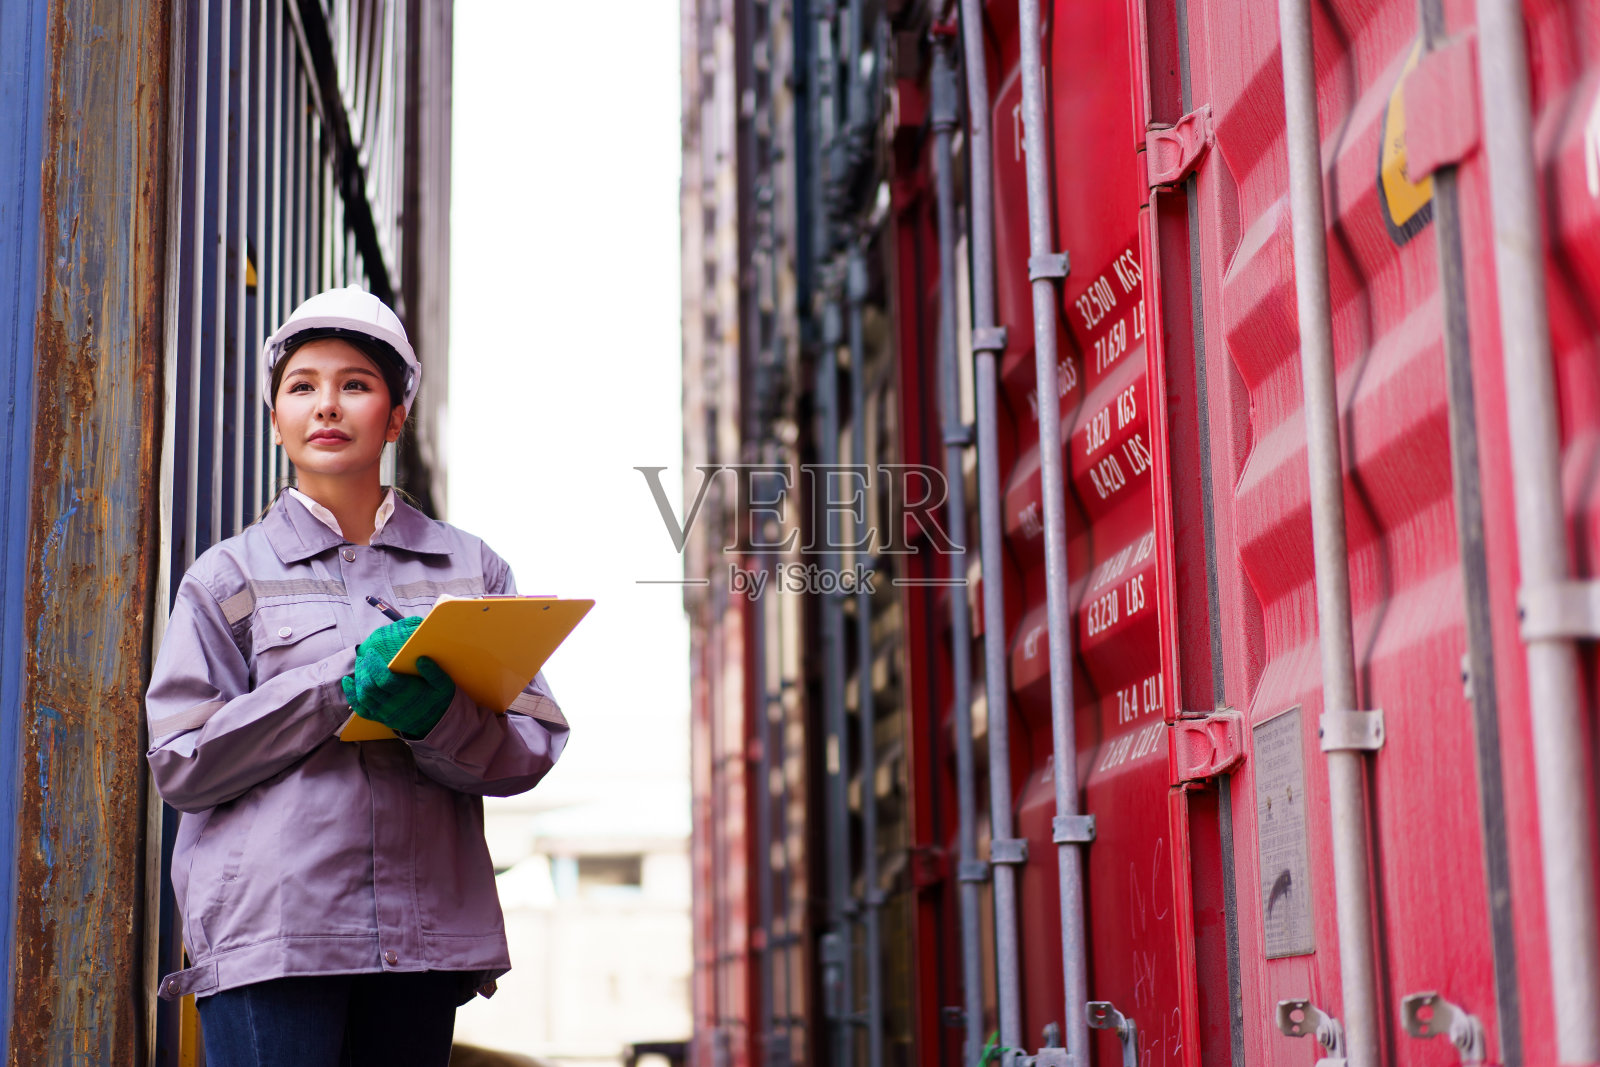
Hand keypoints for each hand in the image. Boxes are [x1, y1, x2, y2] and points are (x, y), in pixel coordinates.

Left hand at [341, 617, 455, 737]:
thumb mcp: (444, 685)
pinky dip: (351, 695)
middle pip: (369, 687)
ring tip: (360, 665)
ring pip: (363, 696)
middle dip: (364, 669)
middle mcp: (392, 705)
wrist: (436, 725)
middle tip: (365, 657)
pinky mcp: (380, 717)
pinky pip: (360, 708)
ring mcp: (384, 713)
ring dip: (358, 679)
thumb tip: (421, 659)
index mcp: (407, 694)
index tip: (372, 652)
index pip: (383, 679)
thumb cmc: (439, 701)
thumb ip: (434, 672)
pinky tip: (348, 682)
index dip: (374, 665)